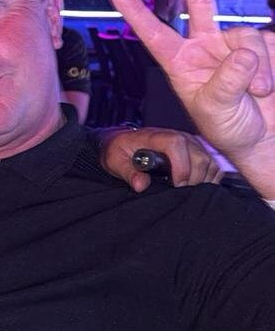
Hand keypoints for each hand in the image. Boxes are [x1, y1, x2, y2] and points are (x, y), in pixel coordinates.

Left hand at [97, 125, 220, 191]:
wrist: (124, 143)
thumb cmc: (120, 151)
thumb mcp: (115, 161)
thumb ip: (127, 172)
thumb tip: (141, 185)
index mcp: (156, 136)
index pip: (176, 144)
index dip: (181, 167)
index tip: (177, 185)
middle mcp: (177, 136)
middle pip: (199, 156)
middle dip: (194, 179)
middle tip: (181, 194)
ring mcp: (190, 142)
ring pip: (209, 162)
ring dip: (203, 181)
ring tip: (187, 192)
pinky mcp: (198, 151)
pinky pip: (214, 166)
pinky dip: (210, 179)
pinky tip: (196, 187)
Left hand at [109, 0, 274, 197]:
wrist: (266, 140)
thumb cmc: (230, 128)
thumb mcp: (217, 110)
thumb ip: (227, 81)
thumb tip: (243, 53)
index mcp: (180, 61)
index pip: (155, 34)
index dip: (137, 14)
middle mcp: (205, 47)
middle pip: (199, 1)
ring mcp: (235, 45)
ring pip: (246, 37)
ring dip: (256, 67)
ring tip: (258, 92)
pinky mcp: (266, 49)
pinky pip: (270, 46)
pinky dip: (271, 67)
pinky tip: (269, 87)